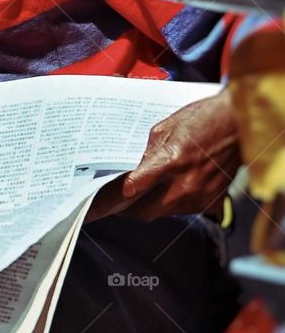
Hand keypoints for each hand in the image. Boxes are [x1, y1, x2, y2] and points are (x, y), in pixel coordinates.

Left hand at [85, 88, 240, 222]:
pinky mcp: (210, 201)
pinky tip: (171, 189)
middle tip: (120, 199)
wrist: (240, 122)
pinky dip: (171, 204)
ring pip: (161, 214)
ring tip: (147, 191)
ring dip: (150, 206)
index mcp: (168, 162)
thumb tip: (131, 171)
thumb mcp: (165, 128)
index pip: (129, 192)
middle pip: (141, 212)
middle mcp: (182, 185)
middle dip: (127, 208)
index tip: (92, 209)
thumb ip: (146, 154)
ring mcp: (197, 196)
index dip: (107, 203)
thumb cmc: (204, 118)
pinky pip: (182, 212)